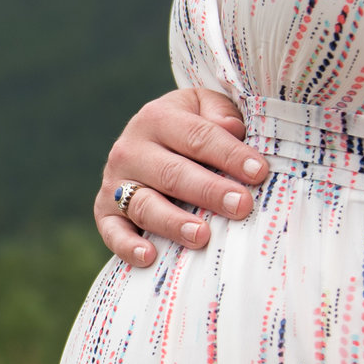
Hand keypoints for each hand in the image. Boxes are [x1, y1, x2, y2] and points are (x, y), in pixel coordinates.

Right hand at [98, 88, 271, 267]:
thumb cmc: (189, 129)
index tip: (259, 172)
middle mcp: (130, 149)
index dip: (229, 155)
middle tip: (241, 206)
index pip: (198, 137)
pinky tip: (148, 256)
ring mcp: (116, 183)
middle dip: (209, 191)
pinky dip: (127, 245)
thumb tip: (233, 129)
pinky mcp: (104, 211)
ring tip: (203, 236)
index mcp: (157, 118)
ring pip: (145, 205)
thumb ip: (220, 113)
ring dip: (174, 222)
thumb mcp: (204, 107)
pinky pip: (113, 231)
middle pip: (173, 173)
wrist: (146, 142)